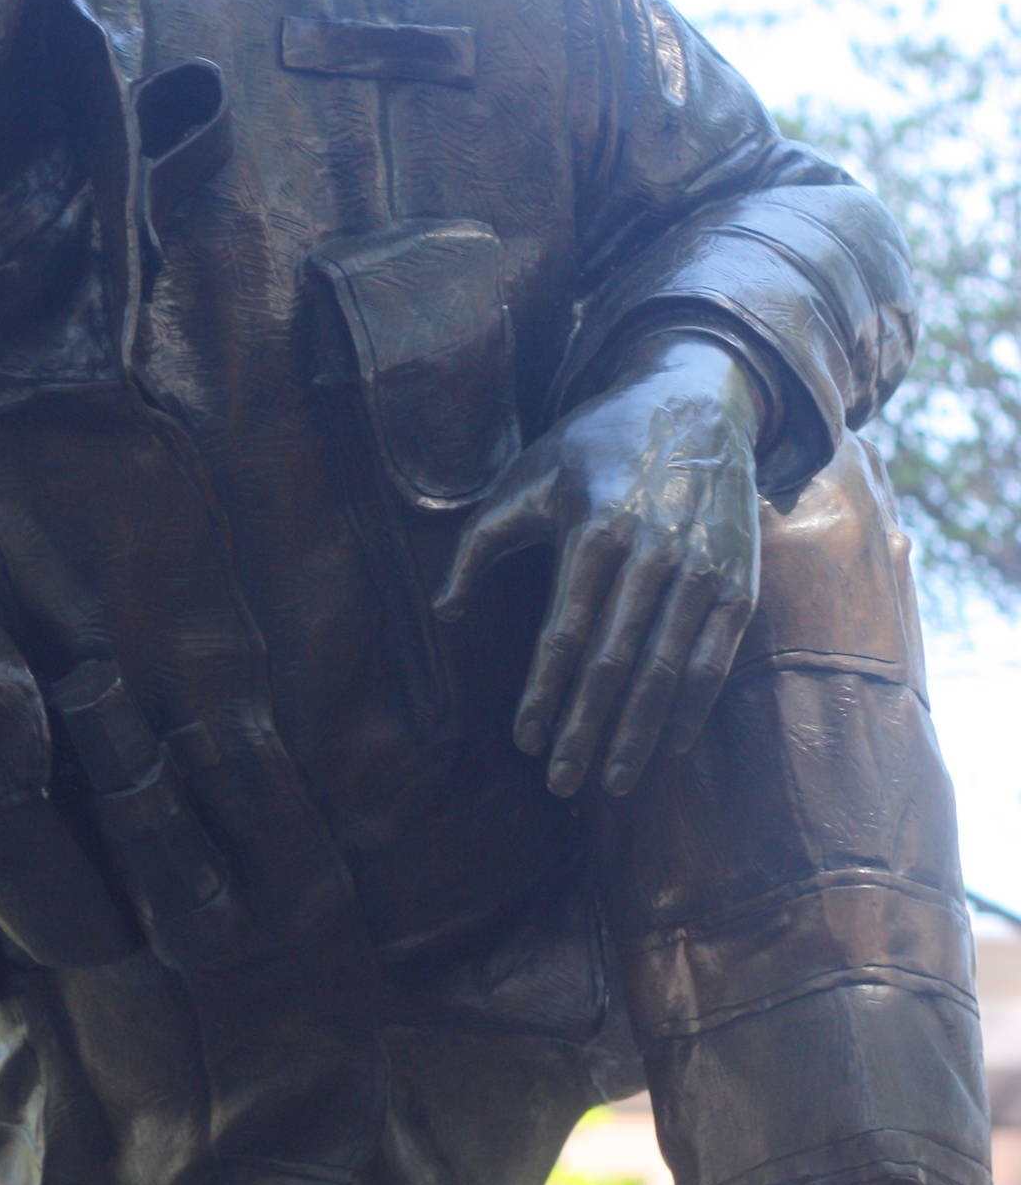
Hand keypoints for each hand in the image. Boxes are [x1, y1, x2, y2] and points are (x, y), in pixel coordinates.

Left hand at [435, 333, 763, 799]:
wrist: (697, 401)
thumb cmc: (594, 446)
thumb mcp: (525, 477)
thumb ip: (477, 545)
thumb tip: (445, 612)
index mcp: (595, 531)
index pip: (565, 633)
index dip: (544, 692)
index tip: (524, 741)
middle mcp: (654, 554)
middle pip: (616, 663)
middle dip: (588, 730)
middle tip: (562, 783)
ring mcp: (704, 569)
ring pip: (667, 669)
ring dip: (639, 733)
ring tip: (614, 782)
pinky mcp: (740, 579)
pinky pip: (717, 657)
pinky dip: (694, 706)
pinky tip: (670, 744)